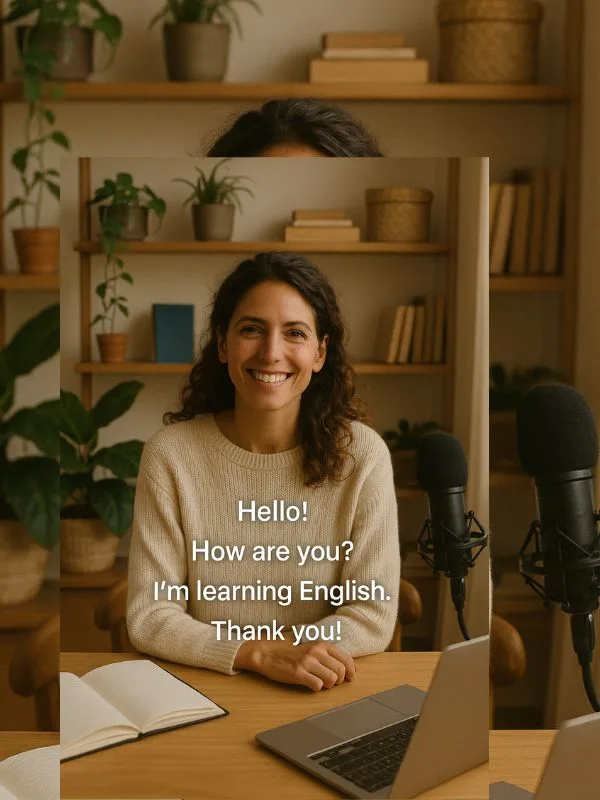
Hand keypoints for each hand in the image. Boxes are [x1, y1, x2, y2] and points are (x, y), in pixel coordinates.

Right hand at [233, 638, 356, 690]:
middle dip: (339, 680)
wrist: (266, 652)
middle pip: (340, 671)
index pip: (345, 658)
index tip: (350, 677)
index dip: (351, 670)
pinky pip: (317, 685)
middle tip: (331, 682)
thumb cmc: (288, 651)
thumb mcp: (310, 646)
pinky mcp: (298, 673)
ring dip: (328, 685)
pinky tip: (310, 683)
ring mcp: (307, 662)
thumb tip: (348, 665)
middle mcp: (316, 651)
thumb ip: (327, 653)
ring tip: (320, 682)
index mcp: (321, 644)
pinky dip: (316, 687)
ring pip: (331, 680)